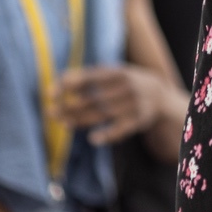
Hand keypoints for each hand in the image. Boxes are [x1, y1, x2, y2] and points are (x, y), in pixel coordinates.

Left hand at [56, 64, 176, 145]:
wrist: (162, 96)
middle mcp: (126, 87)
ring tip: (62, 123)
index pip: (90, 78)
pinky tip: (92, 139)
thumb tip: (62, 78)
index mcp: (119, 73)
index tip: (50, 93)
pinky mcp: (138, 121)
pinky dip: (107, 135)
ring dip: (80, 120)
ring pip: (102, 115)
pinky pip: (120, 130)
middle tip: (49, 112)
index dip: (70, 85)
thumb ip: (92, 76)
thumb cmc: (128, 83)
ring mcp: (133, 105)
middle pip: (93, 99)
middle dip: (69, 106)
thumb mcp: (116, 73)